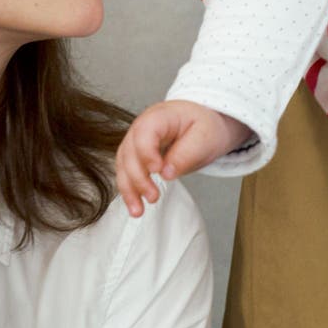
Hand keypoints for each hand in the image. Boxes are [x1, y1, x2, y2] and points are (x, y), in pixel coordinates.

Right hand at [117, 100, 249, 214]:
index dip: (146, 152)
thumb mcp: (204, 137)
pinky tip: (135, 206)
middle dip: (138, 177)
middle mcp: (141, 128)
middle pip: (129, 152)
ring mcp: (136, 142)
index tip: (157, 170)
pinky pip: (127, 173)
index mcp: (159, 117)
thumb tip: (166, 173)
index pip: (144, 133)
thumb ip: (185, 154)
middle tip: (153, 196)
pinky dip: (130, 190)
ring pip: (123, 165)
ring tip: (138, 210)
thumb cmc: (204, 125)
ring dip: (128, 189)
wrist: (203, 121)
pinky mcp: (137, 156)